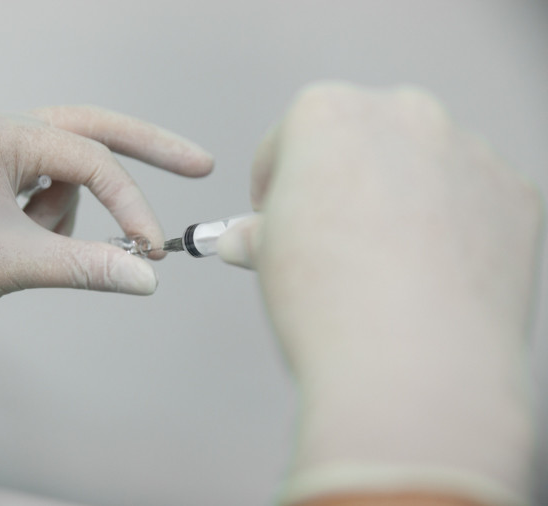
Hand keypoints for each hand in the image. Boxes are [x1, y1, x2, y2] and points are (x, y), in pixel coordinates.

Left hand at [0, 106, 212, 358]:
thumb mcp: (15, 263)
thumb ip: (89, 266)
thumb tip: (149, 279)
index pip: (89, 160)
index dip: (129, 204)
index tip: (154, 249)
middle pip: (92, 130)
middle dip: (145, 151)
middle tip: (199, 164)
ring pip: (68, 173)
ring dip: (67, 217)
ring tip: (23, 251)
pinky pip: (47, 191)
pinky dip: (52, 220)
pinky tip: (17, 245)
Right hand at [219, 83, 542, 503]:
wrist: (411, 366)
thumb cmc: (326, 304)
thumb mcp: (267, 256)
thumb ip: (258, 232)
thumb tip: (247, 239)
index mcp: (327, 113)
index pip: (286, 139)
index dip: (272, 183)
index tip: (272, 215)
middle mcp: (403, 114)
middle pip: (359, 139)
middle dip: (341, 180)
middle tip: (331, 236)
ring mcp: (466, 150)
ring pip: (421, 167)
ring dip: (400, 200)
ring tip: (385, 265)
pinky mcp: (514, 193)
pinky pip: (471, 200)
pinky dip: (452, 227)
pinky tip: (432, 276)